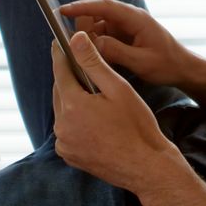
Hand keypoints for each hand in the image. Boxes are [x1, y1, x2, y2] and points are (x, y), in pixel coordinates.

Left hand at [51, 31, 184, 193]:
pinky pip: (66, 129)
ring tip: (94, 95)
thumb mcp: (118, 88)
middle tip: (84, 67)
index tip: (59, 41)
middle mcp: (62, 126)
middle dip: (70, 78)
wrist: (145, 166)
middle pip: (60, 91)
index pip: (60, 71)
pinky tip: (93, 118)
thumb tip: (75, 39)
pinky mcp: (68, 155)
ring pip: (63, 110)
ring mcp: (64, 143)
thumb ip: (93, 62)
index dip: (60, 54)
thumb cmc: (137, 126)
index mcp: (73, 106)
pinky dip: (74, 120)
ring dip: (73, 100)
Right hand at [60, 0, 202, 88]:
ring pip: (99, 25)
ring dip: (88, 37)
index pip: (104, 6)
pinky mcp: (125, 35)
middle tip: (68, 41)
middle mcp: (129, 18)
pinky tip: (90, 56)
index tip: (63, 10)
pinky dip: (95, 43)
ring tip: (78, 52)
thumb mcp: (141, 61)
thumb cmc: (167, 64)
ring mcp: (127, 26)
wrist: (183, 69)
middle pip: (98, 13)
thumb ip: (116, 51)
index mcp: (136, 18)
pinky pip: (104, 35)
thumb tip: (91, 43)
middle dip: (82, 25)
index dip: (82, 7)